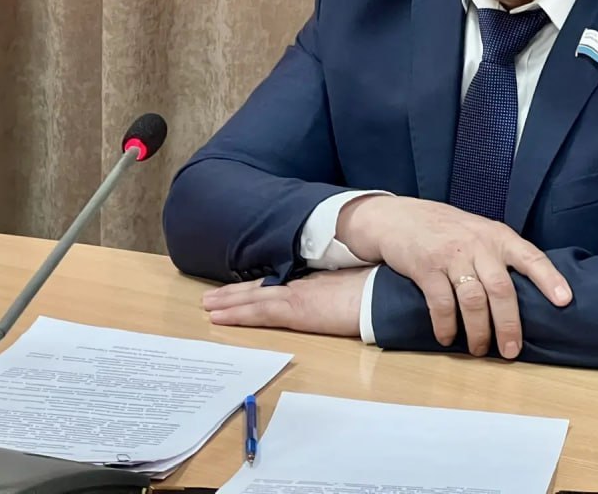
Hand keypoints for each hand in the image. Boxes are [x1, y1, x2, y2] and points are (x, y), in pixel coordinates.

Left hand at [201, 268, 367, 337]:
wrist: (389, 291)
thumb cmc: (383, 291)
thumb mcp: (363, 290)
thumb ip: (348, 292)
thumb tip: (347, 298)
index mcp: (320, 281)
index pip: (282, 283)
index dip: (259, 286)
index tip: (242, 289)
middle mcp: (305, 284)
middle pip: (263, 287)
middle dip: (236, 293)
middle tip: (212, 298)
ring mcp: (299, 294)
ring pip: (254, 298)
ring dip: (229, 302)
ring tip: (208, 305)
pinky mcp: (297, 308)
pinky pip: (260, 311)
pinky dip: (237, 313)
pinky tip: (220, 317)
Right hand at [335, 196, 570, 358]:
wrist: (400, 218)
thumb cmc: (447, 231)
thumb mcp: (479, 233)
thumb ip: (499, 257)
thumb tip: (528, 296)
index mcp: (498, 237)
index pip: (530, 257)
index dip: (549, 279)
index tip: (564, 300)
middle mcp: (478, 244)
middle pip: (502, 289)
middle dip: (509, 325)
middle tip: (511, 351)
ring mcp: (452, 255)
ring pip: (473, 301)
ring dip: (478, 332)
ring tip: (479, 350)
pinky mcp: (426, 268)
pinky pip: (441, 304)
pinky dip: (446, 326)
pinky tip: (447, 337)